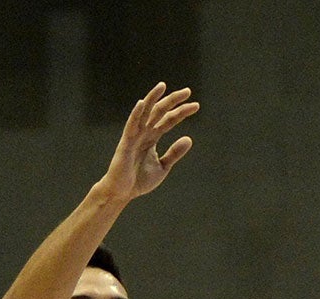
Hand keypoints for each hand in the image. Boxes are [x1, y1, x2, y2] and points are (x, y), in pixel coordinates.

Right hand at [101, 83, 197, 202]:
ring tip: (163, 86)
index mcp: (153, 137)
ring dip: (153, 99)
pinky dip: (136, 114)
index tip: (196, 106)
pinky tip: (143, 103)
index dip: (181, 112)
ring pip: (145, 112)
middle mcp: (144, 132)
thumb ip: (174, 153)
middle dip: (173, 101)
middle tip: (188, 91)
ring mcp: (134, 135)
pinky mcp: (126, 142)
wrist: (123, 192)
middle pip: (160, 111)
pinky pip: (131, 125)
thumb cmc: (140, 180)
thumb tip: (189, 138)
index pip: (169, 120)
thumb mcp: (163, 166)